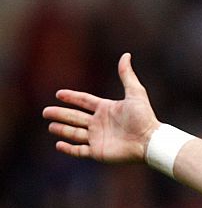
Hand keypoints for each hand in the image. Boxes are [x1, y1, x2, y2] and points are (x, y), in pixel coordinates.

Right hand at [43, 53, 159, 163]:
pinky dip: (68, 148)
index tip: (59, 94)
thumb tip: (126, 55)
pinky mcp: (98, 152)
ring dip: (62, 129)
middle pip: (75, 117)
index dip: (72, 97)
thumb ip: (127, 75)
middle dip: (60, 114)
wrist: (149, 141)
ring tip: (50, 125)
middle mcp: (100, 123)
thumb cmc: (144, 118)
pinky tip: (58, 144)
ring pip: (74, 133)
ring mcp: (98, 138)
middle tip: (46, 112)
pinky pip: (79, 151)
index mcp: (106, 109)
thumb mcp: (135, 93)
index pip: (84, 101)